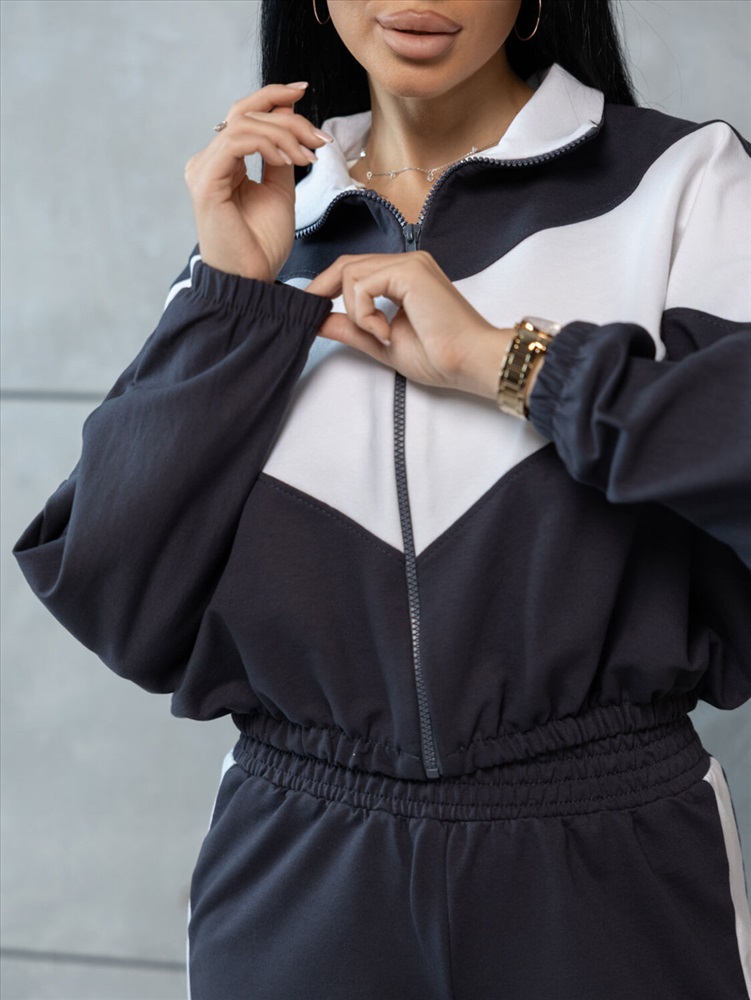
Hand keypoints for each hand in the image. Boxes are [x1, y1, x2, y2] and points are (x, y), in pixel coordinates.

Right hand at [184, 83, 333, 282]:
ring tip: (308, 157)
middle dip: (290, 119)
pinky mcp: (205, 180)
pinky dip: (268, 144)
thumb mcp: (280, 189)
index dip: (273, 96)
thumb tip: (289, 115)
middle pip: (247, 114)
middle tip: (320, 141)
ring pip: (245, 124)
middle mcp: (207, 161)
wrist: (252, 280)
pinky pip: (237, 141)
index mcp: (222, 163)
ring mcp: (202, 169)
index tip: (304, 91)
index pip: (244, 115)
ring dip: (284, 134)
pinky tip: (289, 161)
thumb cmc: (262, 244)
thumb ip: (281, 153)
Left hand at [306, 251, 513, 398]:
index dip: (327, 287)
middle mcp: (407, 263)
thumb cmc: (440, 356)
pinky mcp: (409, 271)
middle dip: (323, 289)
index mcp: (404, 277)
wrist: (469, 362)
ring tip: (380, 336)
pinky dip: (365, 314)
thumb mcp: (382, 342)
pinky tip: (386, 332)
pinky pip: (363, 286)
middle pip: (347, 265)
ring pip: (351, 274)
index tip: (311, 309)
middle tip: (312, 314)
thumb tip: (319, 320)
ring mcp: (409, 263)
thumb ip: (352, 328)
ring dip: (356, 313)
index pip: (355, 270)